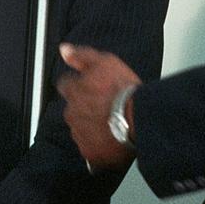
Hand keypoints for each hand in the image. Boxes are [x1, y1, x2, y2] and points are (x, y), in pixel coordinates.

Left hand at [57, 44, 140, 170]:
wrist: (140, 119)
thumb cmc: (124, 91)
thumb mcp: (105, 62)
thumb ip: (81, 55)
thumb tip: (64, 50)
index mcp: (73, 92)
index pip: (66, 86)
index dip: (78, 87)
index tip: (91, 89)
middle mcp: (72, 113)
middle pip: (73, 110)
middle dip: (85, 109)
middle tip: (105, 108)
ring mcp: (80, 135)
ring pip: (81, 130)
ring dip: (91, 127)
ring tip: (112, 124)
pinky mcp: (91, 153)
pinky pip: (91, 150)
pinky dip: (98, 147)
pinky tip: (112, 142)